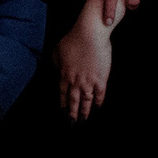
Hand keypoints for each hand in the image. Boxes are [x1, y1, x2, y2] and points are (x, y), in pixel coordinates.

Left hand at [57, 0, 112, 122]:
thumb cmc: (73, 39)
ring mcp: (88, 81)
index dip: (63, 103)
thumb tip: (57, 70)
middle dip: (71, 113)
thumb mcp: (57, 51)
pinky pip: (100, 94)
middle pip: (73, 100)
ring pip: (85, 100)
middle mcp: (75, 81)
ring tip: (83, 119)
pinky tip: (98, 106)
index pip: (62, 93)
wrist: (90, 34)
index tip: (63, 112)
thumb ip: (56, 63)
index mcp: (64, 74)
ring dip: (84, 111)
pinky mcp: (101, 78)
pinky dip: (98, 101)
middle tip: (72, 123)